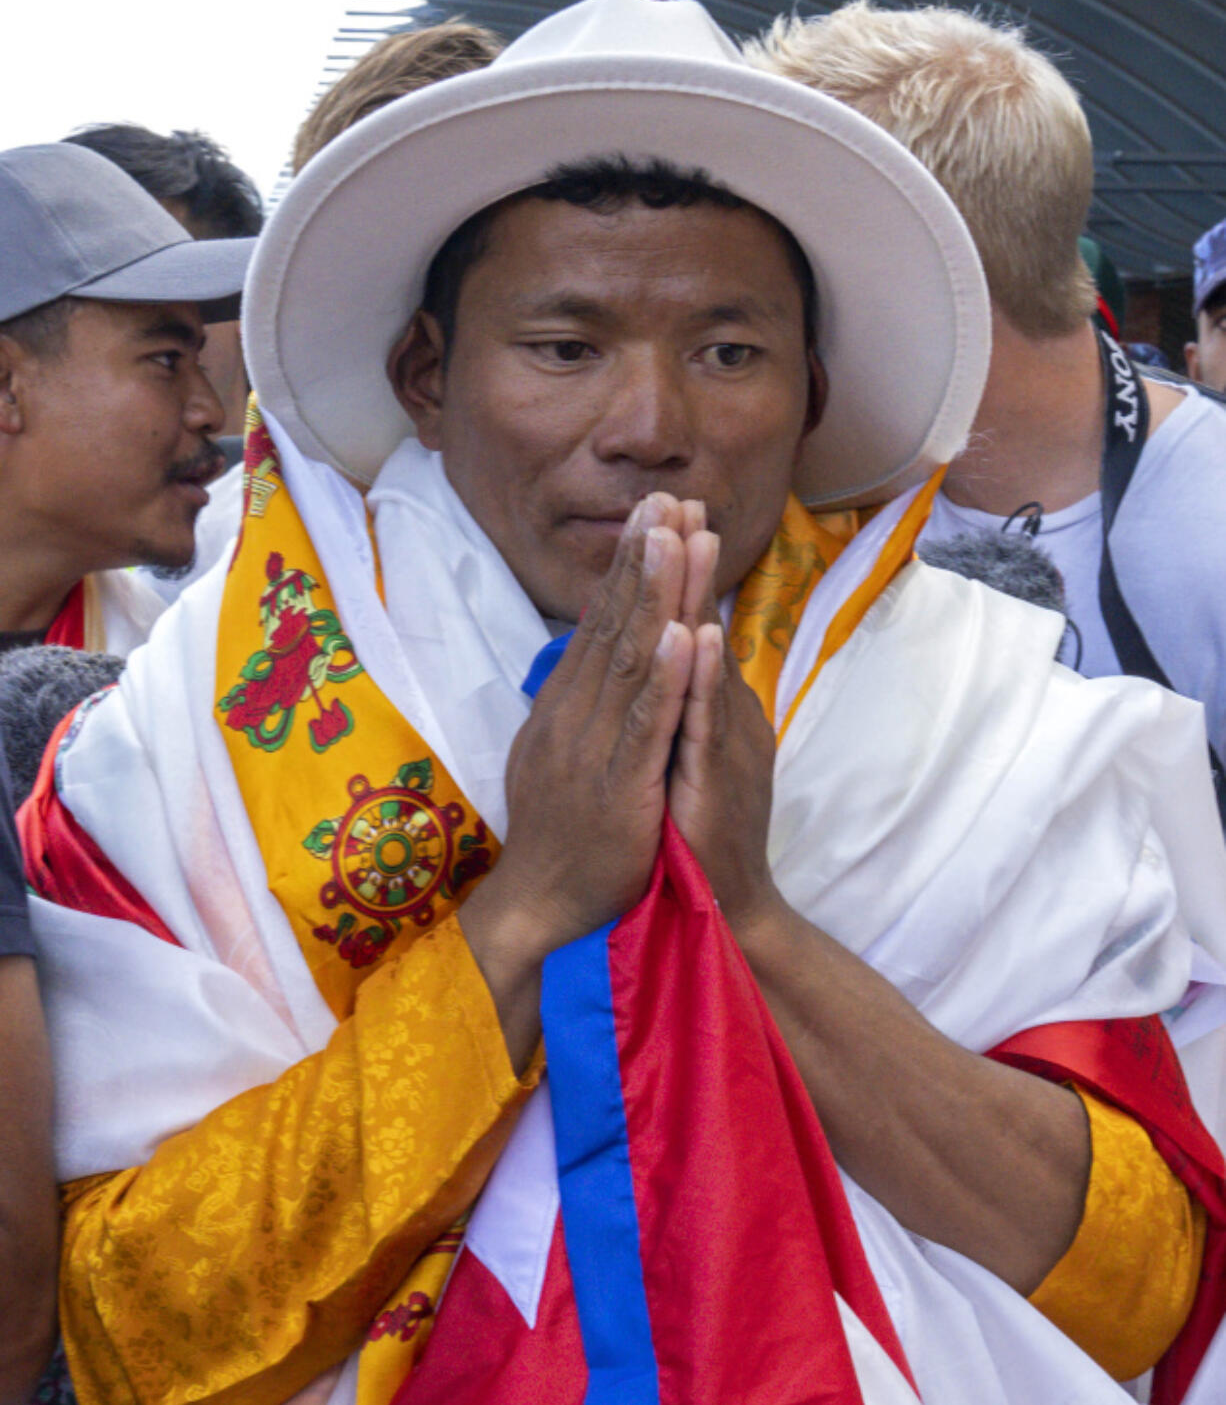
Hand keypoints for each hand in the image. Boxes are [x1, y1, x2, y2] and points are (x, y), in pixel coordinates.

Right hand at [466, 493, 698, 971]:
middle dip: (644, 559)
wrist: (540, 909)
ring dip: (658, 597)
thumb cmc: (562, 837)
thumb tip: (592, 653)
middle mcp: (572, 718)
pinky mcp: (619, 789)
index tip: (650, 512)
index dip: (626, 567)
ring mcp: (593, 751)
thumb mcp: (563, 757)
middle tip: (668, 498)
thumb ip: (579, 705)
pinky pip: (646, 726)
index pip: (598, 624)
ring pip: (631, 663)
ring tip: (679, 539)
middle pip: (613, 626)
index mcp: (563, 710)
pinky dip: (668, 679)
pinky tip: (688, 636)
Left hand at [668, 529, 779, 934]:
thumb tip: (677, 657)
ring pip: (707, 663)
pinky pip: (707, 724)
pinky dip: (703, 681)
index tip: (662, 512)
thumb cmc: (700, 832)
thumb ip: (685, 707)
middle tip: (679, 499)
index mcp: (706, 708)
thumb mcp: (689, 756)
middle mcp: (719, 716)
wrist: (724, 905)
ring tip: (692, 539)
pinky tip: (701, 638)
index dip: (672, 573)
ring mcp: (722, 745)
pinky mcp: (718, 781)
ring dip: (696, 600)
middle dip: (686, 563)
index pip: (685, 628)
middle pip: (698, 627)